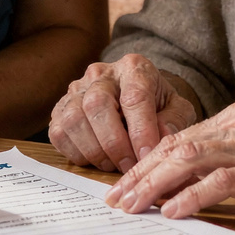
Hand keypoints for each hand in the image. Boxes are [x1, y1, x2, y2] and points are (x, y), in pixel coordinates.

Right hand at [48, 54, 199, 172]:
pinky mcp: (59, 109)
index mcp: (133, 67)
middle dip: (114, 143)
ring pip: (74, 119)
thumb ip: (175, 121)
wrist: (134, 99)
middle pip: (97, 104)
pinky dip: (77, 153)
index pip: (134, 96)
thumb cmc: (157, 105)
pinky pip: (58, 133)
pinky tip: (97, 159)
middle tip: (129, 167)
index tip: (147, 157)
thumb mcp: (177, 109)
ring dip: (95, 150)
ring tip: (114, 164)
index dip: (141, 131)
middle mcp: (100, 73)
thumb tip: (162, 137)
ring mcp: (75, 90)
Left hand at [104, 103, 234, 218]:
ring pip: (190, 160)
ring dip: (154, 184)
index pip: (178, 138)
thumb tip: (194, 185)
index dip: (145, 162)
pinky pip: (223, 181)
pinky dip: (193, 195)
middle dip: (139, 174)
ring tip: (132, 206)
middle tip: (115, 199)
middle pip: (174, 146)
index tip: (123, 183)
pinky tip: (174, 211)